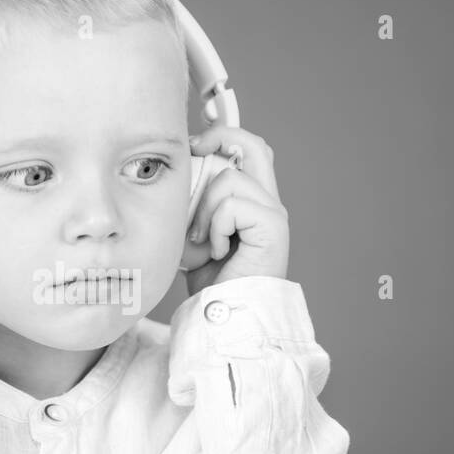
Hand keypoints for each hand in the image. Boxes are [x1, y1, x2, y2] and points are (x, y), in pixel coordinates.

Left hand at [182, 125, 289, 296]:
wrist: (221, 317)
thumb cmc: (208, 283)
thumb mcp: (193, 233)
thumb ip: (196, 204)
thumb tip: (179, 172)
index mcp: (253, 202)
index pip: (251, 150)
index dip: (225, 135)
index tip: (194, 143)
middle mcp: (269, 203)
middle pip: (255, 145)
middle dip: (220, 138)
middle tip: (193, 150)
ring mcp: (274, 214)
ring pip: (230, 179)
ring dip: (204, 210)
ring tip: (203, 241)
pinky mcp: (273, 226)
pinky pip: (232, 204)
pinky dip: (215, 226)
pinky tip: (216, 251)